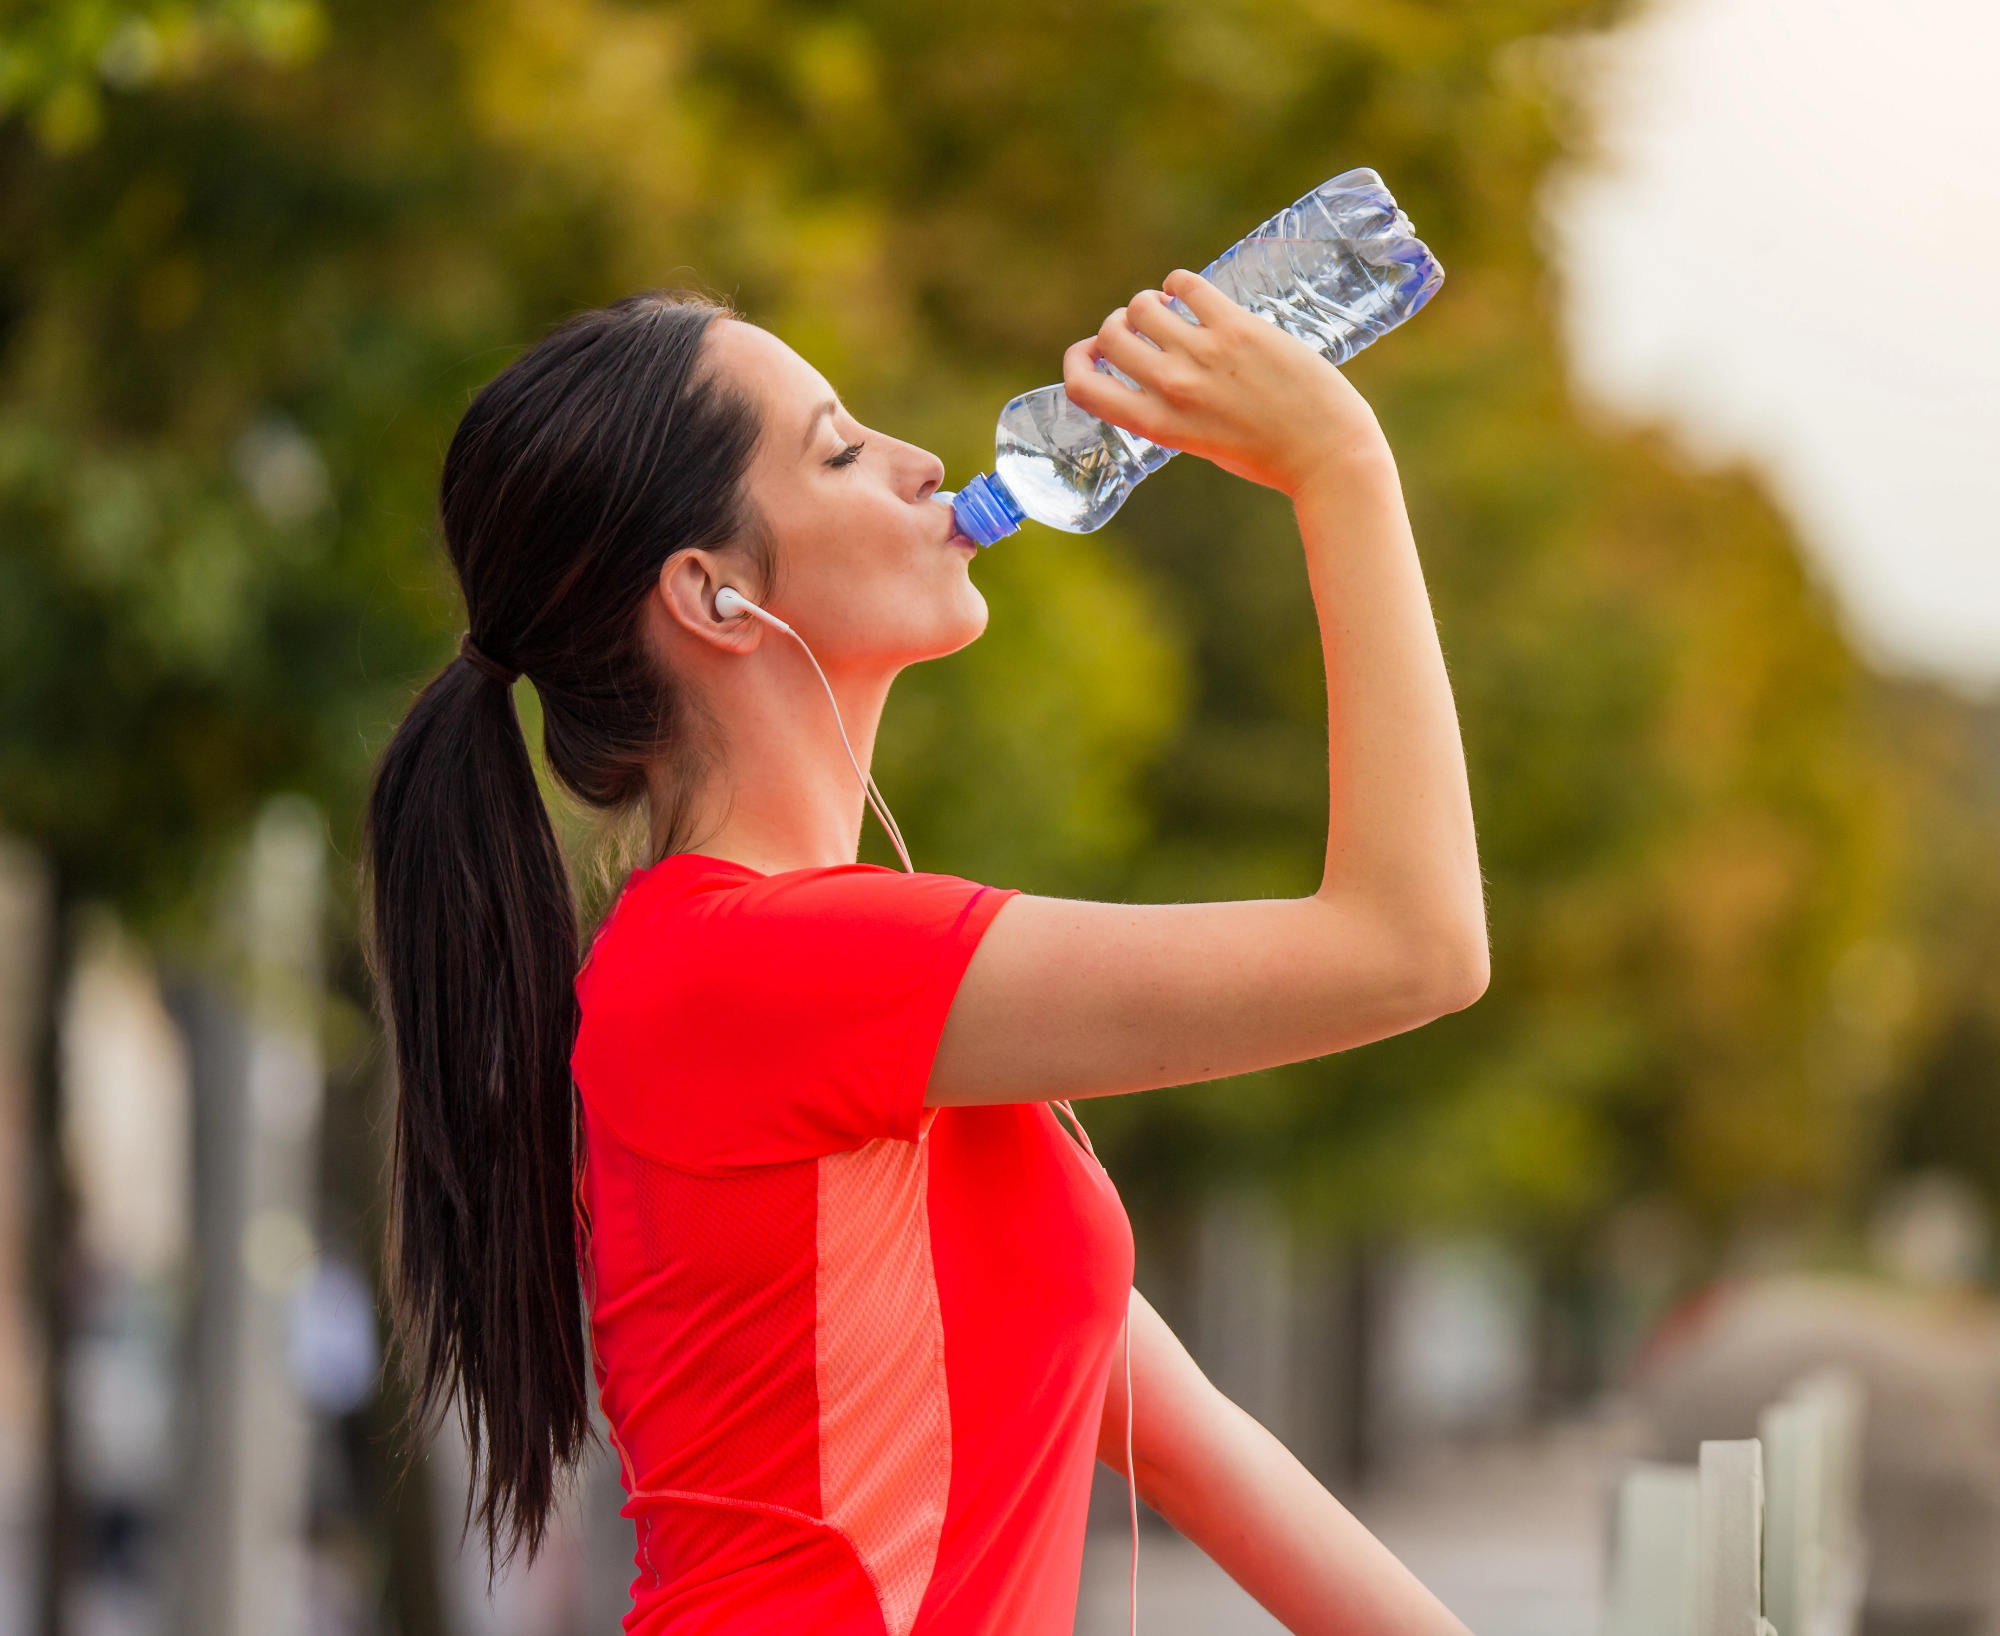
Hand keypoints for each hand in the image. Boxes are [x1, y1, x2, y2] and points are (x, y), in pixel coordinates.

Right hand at [1061, 269, 1389, 499]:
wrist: (1326, 452)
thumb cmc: (1268, 457)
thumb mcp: (1200, 444)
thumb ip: (1171, 412)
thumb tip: (1155, 374)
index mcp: (1158, 425)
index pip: (1084, 387)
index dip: (1076, 362)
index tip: (1087, 353)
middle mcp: (1172, 387)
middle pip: (1110, 336)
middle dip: (1116, 327)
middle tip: (1139, 329)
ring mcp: (1204, 354)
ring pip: (1143, 305)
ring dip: (1148, 303)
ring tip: (1168, 310)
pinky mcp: (1238, 327)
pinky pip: (1186, 285)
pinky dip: (1178, 283)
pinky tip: (1189, 292)